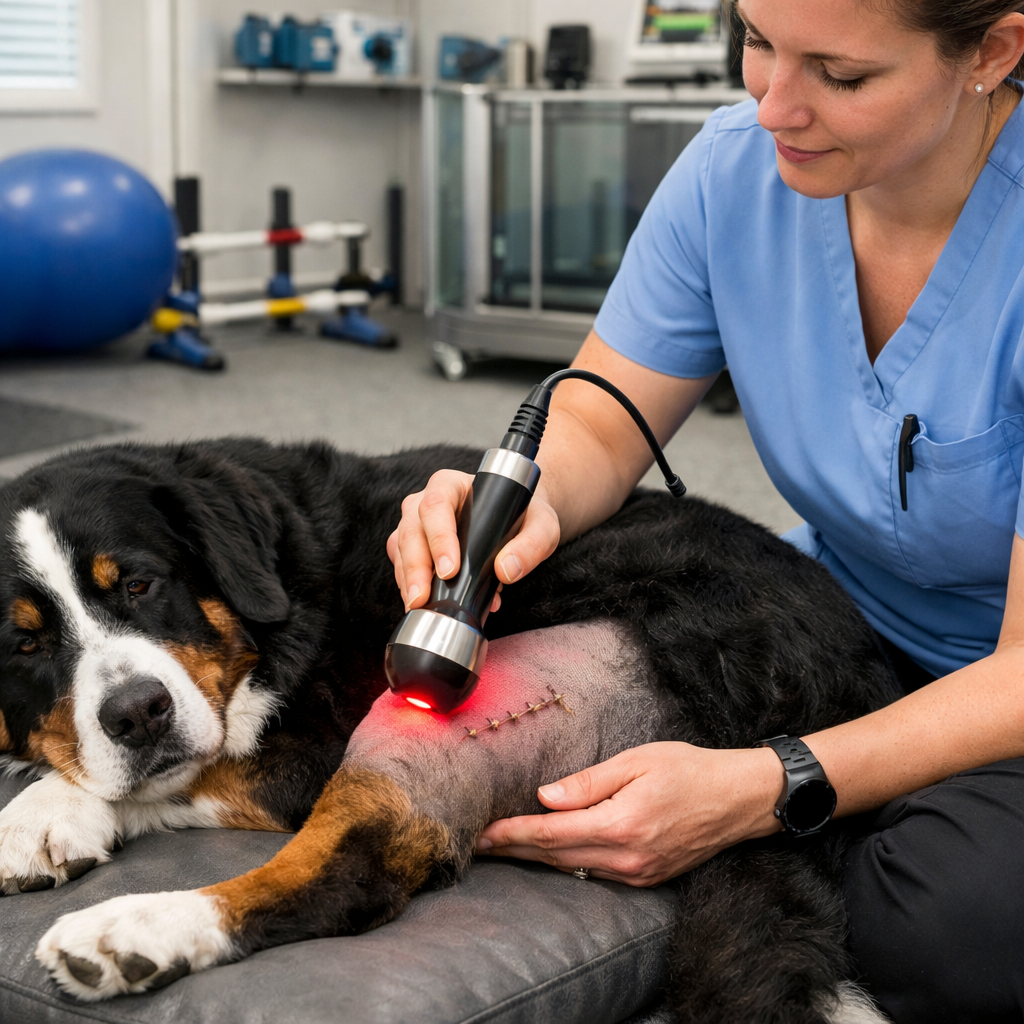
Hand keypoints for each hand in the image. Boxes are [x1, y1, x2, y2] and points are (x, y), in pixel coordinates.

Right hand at [386, 470, 560, 611]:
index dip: (438, 537)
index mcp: (452, 485)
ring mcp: (417, 525)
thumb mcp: (542, 526)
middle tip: (422, 598)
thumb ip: (531, 545)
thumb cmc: (527, 517)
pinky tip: (427, 604)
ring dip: (407, 580)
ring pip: (399, 548)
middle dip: (414, 567)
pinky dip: (411, 587)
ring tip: (421, 606)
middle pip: (410, 530)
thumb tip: (506, 570)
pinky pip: (402, 565)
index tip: (449, 569)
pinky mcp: (414, 549)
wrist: (520, 524)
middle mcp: (427, 502)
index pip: (436, 505)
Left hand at [475, 742, 784, 885]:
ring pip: (573, 869)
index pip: (552, 834)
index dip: (514, 834)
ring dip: (537, 858)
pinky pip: (596, 872)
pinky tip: (551, 852)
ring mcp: (638, 872)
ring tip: (506, 847)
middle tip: (480, 844)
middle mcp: (627, 856)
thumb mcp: (636, 761)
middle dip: (516, 849)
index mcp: (621, 824)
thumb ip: (588, 782)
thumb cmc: (688, 769)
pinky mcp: (647, 877)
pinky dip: (567, 863)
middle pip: (556, 857)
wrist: (738, 799)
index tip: (485, 833)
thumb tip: (545, 797)